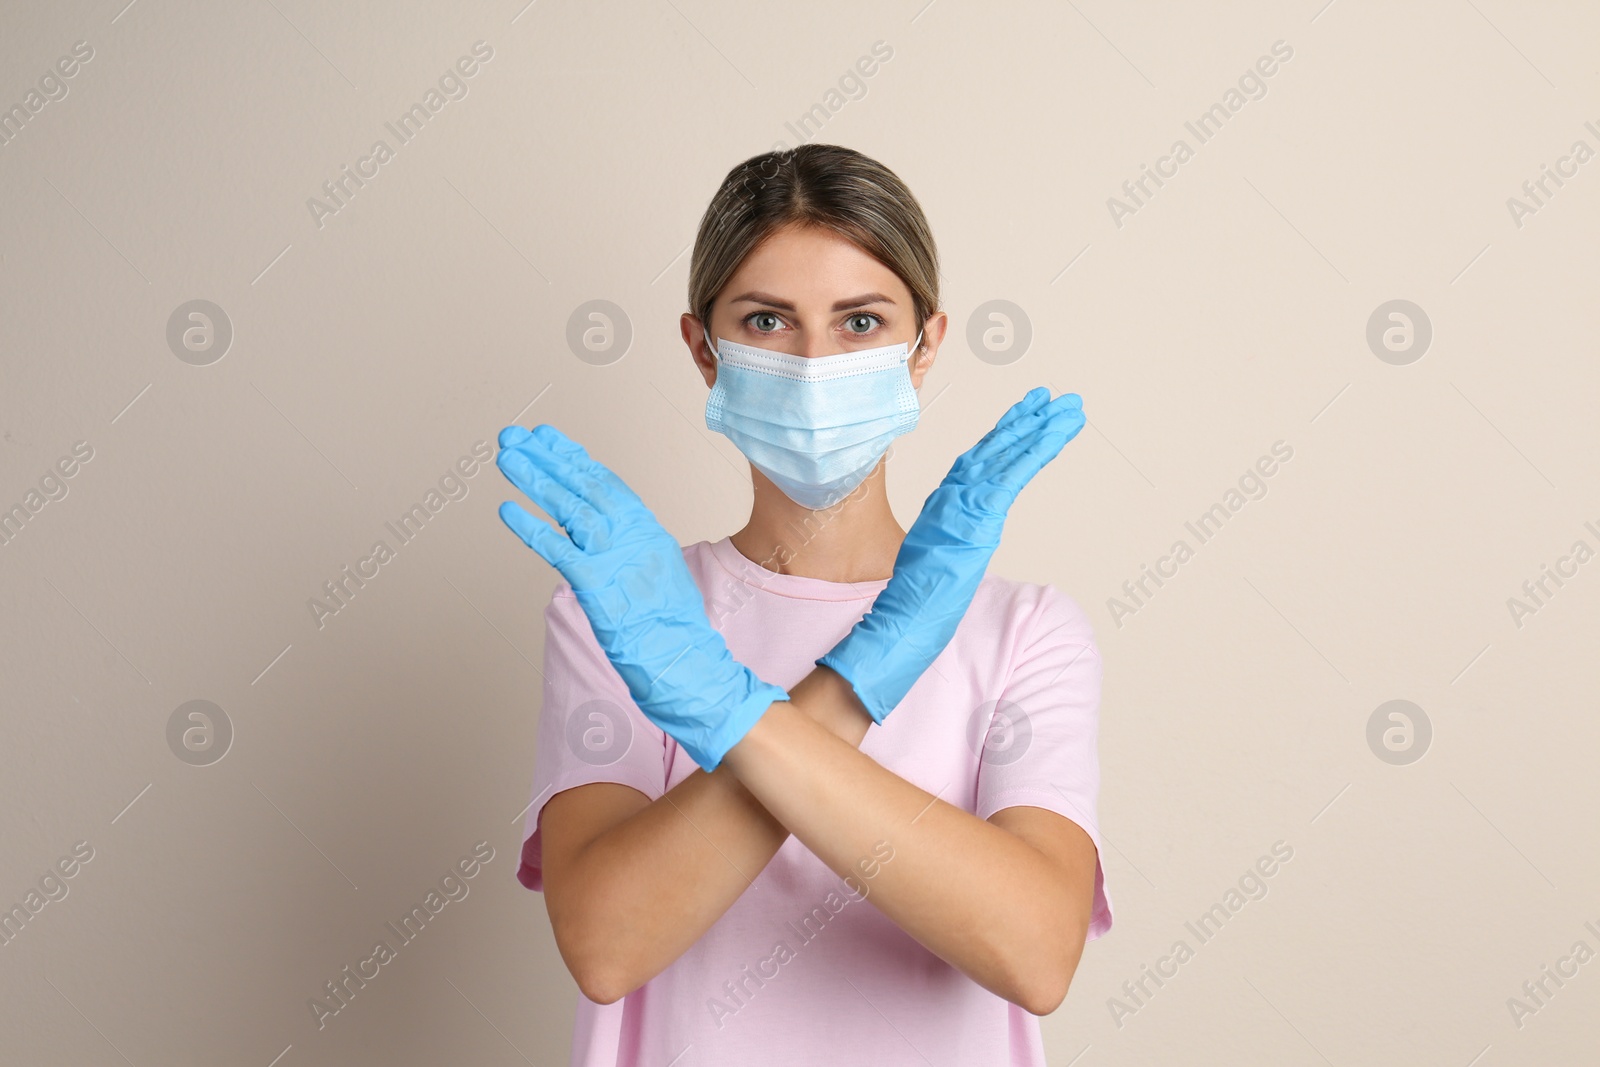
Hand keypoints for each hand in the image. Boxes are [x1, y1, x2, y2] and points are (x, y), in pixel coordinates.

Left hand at [495, 424, 787, 771]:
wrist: (688, 660)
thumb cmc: (672, 627)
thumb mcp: (658, 572)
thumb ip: (631, 549)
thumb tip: (605, 537)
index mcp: (647, 530)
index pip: (605, 483)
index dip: (572, 457)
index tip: (547, 438)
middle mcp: (633, 535)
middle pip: (584, 485)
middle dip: (546, 458)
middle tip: (514, 436)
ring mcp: (616, 558)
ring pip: (569, 507)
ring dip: (534, 479)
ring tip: (507, 456)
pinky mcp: (598, 585)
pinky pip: (558, 549)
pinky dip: (531, 527)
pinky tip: (507, 508)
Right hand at [817, 387, 1085, 723]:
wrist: (903, 617)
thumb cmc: (919, 600)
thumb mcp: (938, 559)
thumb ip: (953, 537)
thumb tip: (966, 534)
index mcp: (943, 503)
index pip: (978, 459)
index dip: (1004, 432)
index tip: (1027, 412)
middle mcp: (951, 494)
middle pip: (995, 448)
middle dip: (1028, 421)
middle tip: (1057, 398)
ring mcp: (963, 502)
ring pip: (1008, 454)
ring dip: (1042, 429)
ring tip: (1068, 409)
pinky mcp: (978, 516)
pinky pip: (1014, 475)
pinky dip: (1038, 451)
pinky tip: (1057, 434)